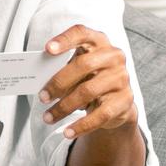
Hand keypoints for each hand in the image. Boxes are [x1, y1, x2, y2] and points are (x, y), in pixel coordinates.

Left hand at [41, 25, 137, 139]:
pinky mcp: (124, 100)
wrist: (116, 102)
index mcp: (98, 41)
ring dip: (64, 107)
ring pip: (88, 92)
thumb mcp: (77, 70)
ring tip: (48, 117)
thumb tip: (40, 82)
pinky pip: (100, 114)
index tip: (48, 49)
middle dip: (59, 82)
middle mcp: (113, 56)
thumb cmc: (90, 79)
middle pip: (83, 65)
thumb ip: (62, 69)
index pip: (82, 33)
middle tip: (42, 97)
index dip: (65, 40)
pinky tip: (68, 132)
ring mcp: (121, 78)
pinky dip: (81, 125)